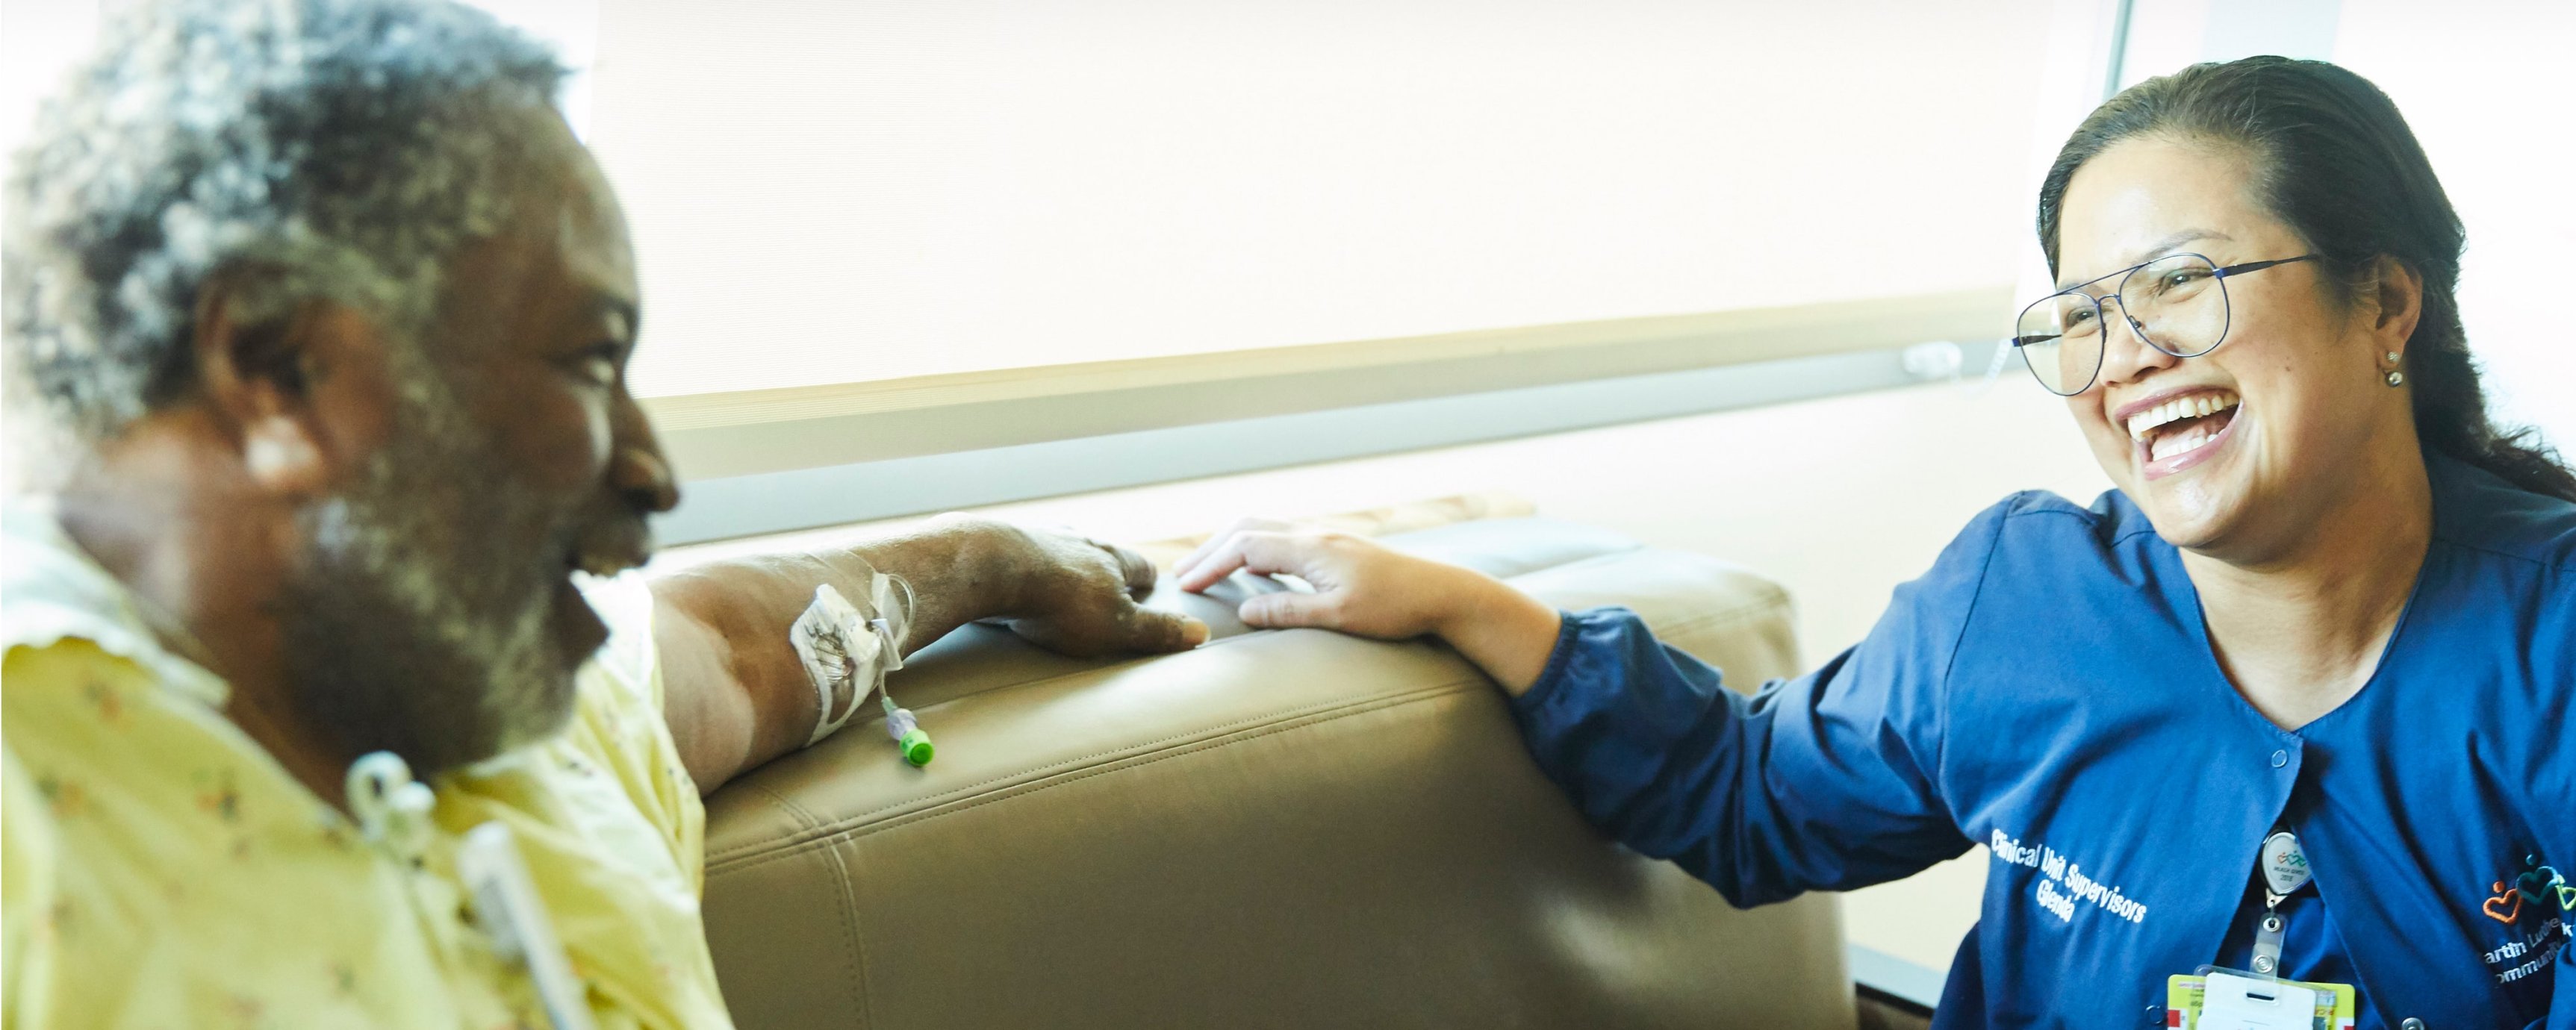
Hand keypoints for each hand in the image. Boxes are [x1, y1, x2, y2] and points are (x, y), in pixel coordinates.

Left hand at [968, 518, 1209, 656]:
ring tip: (1057, 582)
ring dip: (1060, 564)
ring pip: (1057, 550)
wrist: (991, 566)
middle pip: (1097, 554)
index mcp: (1109, 557)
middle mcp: (1076, 540)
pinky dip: (1021, 568)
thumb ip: (1156, 630)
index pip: (1138, 566)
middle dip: (1102, 569)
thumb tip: (1201, 633)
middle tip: (1105, 584)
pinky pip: (1017, 556)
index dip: (1145, 578)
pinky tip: (1012, 582)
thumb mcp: (1117, 625)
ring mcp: (1036, 537)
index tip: (1150, 584)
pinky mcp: (999, 544)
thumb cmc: (1060, 599)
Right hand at [1173, 517, 1562, 691]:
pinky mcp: (1336, 548)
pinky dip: (1254, 546)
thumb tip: (1244, 611)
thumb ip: (1289, 612)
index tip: (1186, 586)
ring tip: (1207, 567)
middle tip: (1183, 574)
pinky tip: (1252, 568)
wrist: (1443, 593)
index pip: (1245, 547)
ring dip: (1231, 545)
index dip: (1211, 565)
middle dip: (1212, 550)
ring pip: (1266, 528)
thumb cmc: (1395, 609)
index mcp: (1311, 549)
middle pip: (1248, 528)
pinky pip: (1283, 537)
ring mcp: (1326, 538)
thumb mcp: (1339, 617)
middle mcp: (1315, 535)